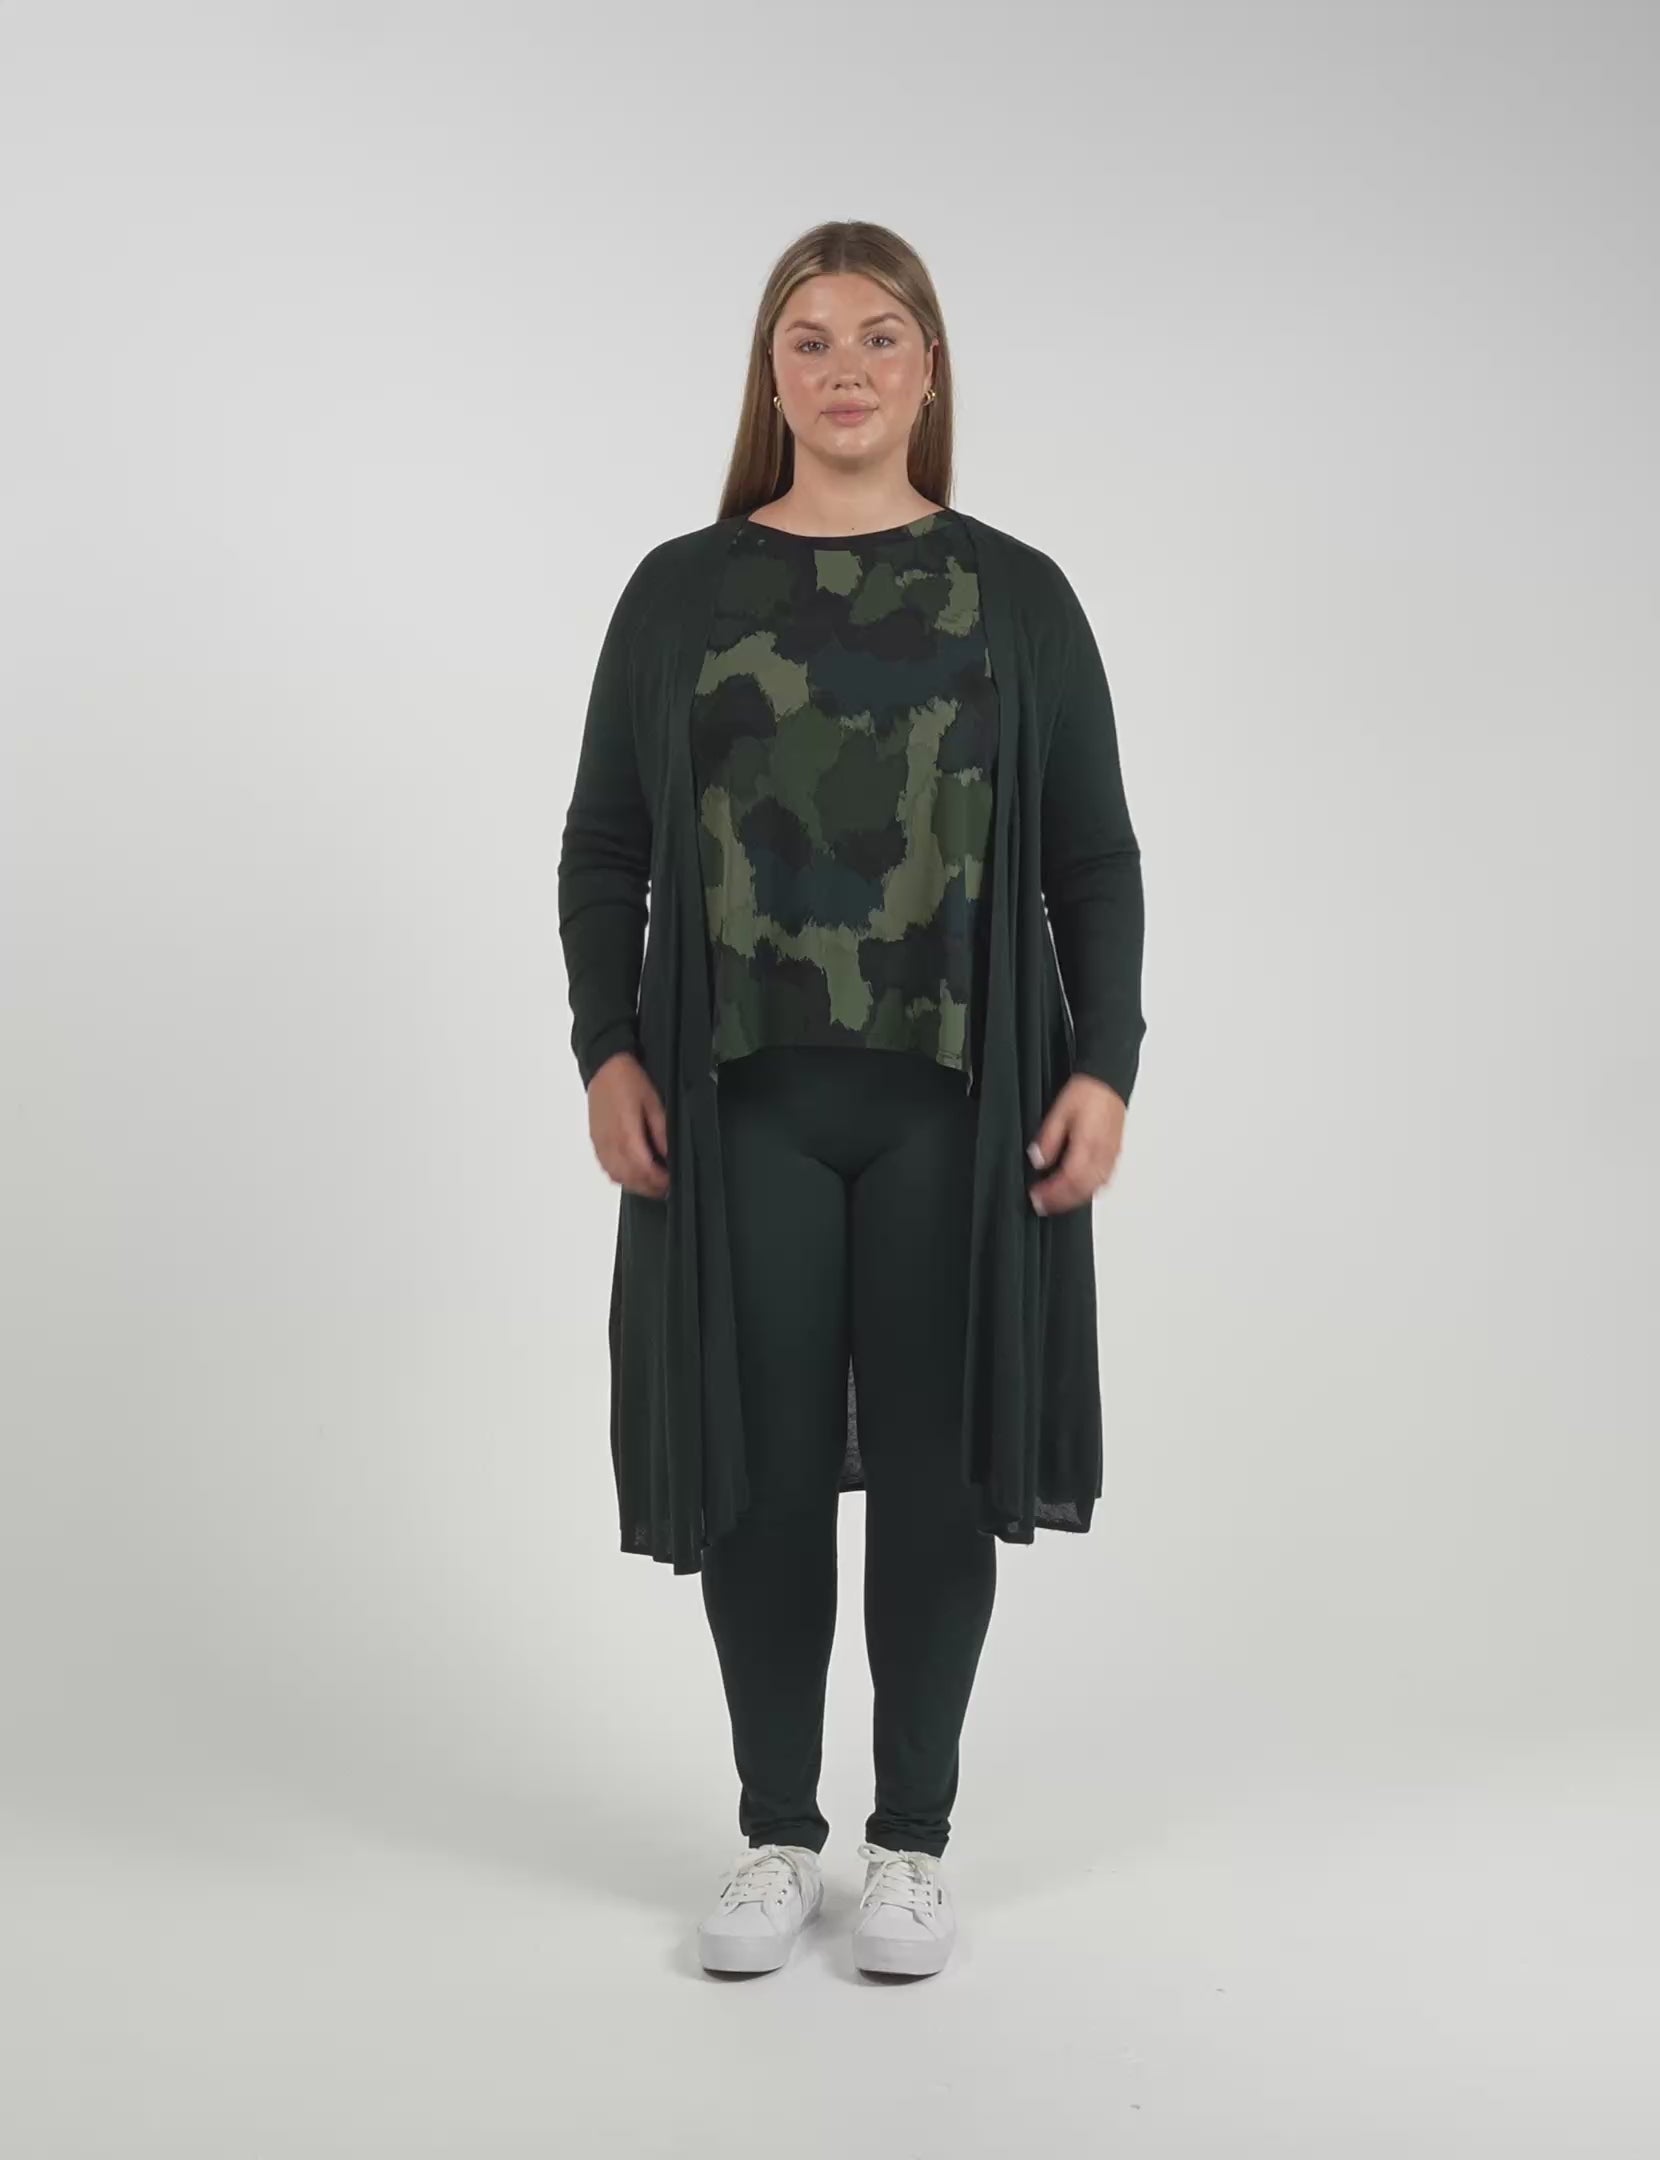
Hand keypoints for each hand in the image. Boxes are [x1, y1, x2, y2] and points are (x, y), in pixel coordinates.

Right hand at [587, 1051, 669, 1199]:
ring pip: (616, 1176)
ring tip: (651, 1183)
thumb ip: (661, 1132)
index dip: (658, 1180)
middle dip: (648, 1187)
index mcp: (626, 1134)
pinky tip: (632, 1174)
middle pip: (629, 1177)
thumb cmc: (630, 1081)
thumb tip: (668, 1156)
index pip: (643, 1169)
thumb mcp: (654, 1103)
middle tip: (665, 1188)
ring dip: (634, 1184)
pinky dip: (620, 1177)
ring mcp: (600, 1144)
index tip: (671, 1183)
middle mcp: (610, 1143)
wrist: (604, 1066)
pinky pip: (606, 1168)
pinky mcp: (595, 1141)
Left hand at [1026, 1072, 1124, 1215]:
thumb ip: (1049, 1139)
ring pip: (1094, 1189)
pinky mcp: (1115, 1154)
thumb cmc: (1087, 1092)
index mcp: (1088, 1144)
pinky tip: (1077, 1190)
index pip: (1069, 1180)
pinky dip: (1088, 1190)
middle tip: (1042, 1205)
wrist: (1109, 1080)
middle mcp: (1102, 1155)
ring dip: (1074, 1199)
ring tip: (1056, 1201)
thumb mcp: (1059, 1111)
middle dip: (1060, 1202)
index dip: (1052, 1194)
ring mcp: (1111, 1156)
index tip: (1036, 1198)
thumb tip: (1038, 1161)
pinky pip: (1103, 1181)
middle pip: (1082, 1190)